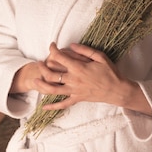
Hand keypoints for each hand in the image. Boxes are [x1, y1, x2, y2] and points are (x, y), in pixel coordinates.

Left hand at [35, 43, 151, 115]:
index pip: (59, 57)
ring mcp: (74, 91)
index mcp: (79, 68)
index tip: (52, 45)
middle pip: (51, 74)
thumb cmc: (110, 72)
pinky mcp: (77, 99)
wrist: (117, 90)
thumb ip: (85, 50)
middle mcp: (73, 80)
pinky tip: (43, 106)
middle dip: (42, 67)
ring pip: (52, 90)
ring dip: (41, 85)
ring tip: (34, 80)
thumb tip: (71, 45)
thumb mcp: (100, 57)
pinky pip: (62, 104)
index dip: (53, 49)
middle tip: (40, 61)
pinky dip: (52, 106)